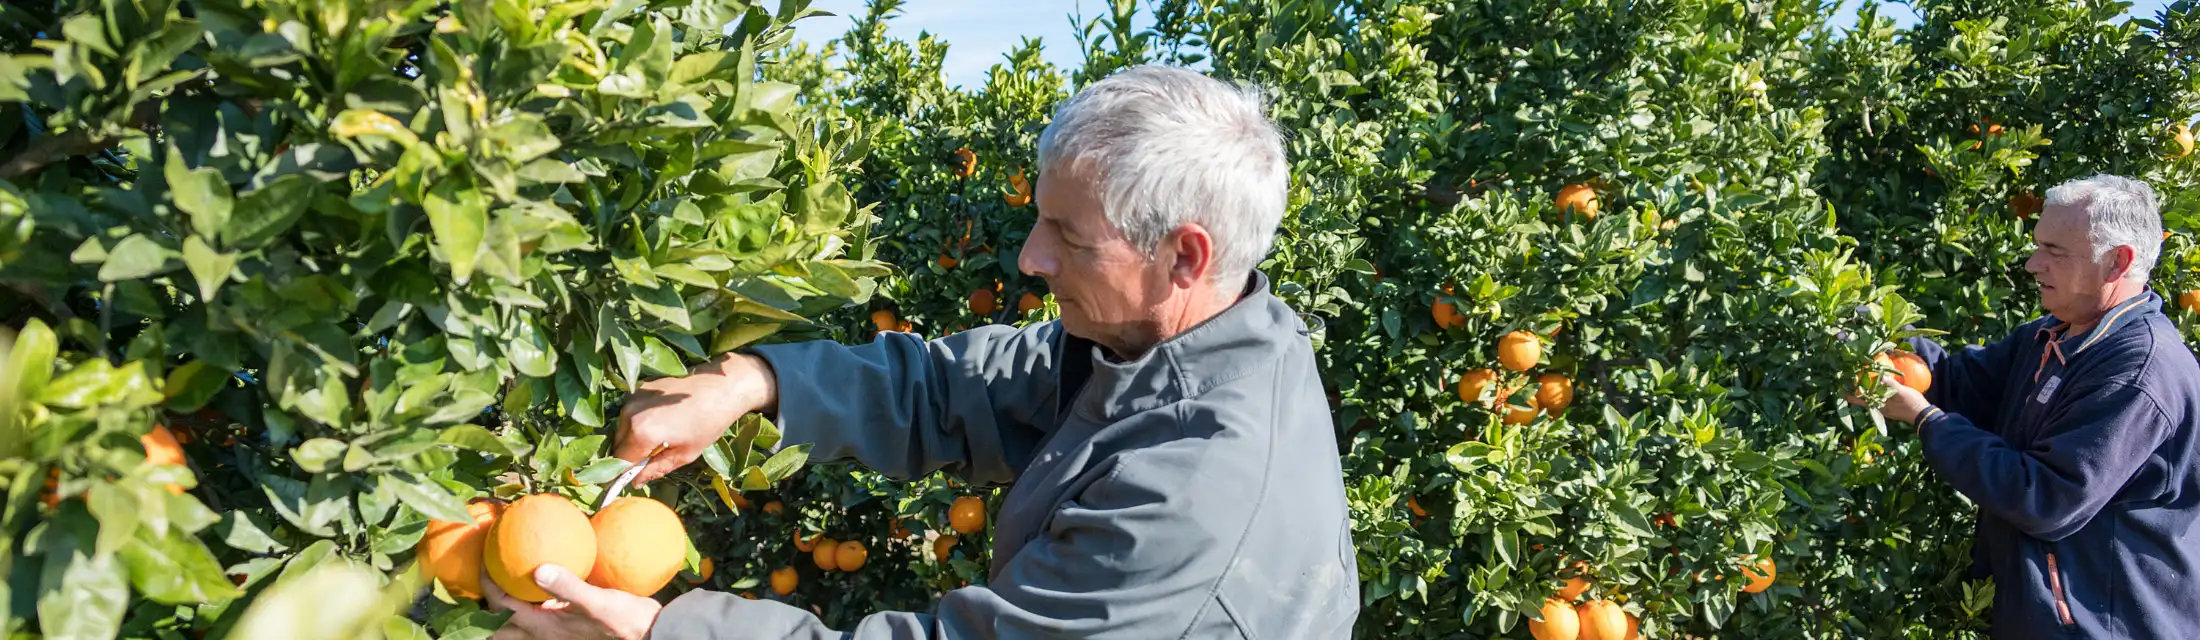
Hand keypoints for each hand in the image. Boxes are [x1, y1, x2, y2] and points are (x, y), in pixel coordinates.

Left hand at [485, 564, 662, 639]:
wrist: (648, 633)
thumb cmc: (623, 621)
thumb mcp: (596, 601)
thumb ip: (567, 586)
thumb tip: (538, 569)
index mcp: (544, 626)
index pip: (502, 607)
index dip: (488, 585)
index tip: (484, 561)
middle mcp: (545, 630)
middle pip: (501, 626)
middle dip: (485, 609)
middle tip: (483, 580)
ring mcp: (556, 628)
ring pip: (519, 621)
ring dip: (506, 605)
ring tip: (503, 580)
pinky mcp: (569, 622)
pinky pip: (540, 610)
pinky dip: (533, 597)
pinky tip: (543, 576)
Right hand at [614, 352, 777, 483]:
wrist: (721, 387)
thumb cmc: (708, 423)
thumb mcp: (684, 454)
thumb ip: (655, 469)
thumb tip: (635, 481)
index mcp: (641, 432)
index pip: (620, 461)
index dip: (624, 473)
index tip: (632, 478)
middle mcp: (630, 413)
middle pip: (617, 444)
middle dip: (629, 455)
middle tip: (651, 459)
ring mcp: (633, 397)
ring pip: (622, 428)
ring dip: (633, 438)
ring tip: (661, 438)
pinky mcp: (639, 388)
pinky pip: (630, 413)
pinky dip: (638, 422)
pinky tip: (662, 421)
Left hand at [1843, 374, 1931, 423]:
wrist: (1923, 415)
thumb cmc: (1912, 404)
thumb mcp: (1901, 393)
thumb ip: (1890, 385)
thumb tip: (1880, 376)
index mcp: (1878, 405)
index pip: (1859, 400)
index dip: (1850, 394)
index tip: (1841, 387)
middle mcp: (1879, 408)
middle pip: (1863, 399)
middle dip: (1856, 390)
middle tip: (1850, 380)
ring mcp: (1885, 407)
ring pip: (1871, 398)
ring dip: (1866, 390)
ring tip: (1862, 381)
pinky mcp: (1891, 406)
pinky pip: (1879, 398)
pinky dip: (1876, 392)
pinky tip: (1878, 386)